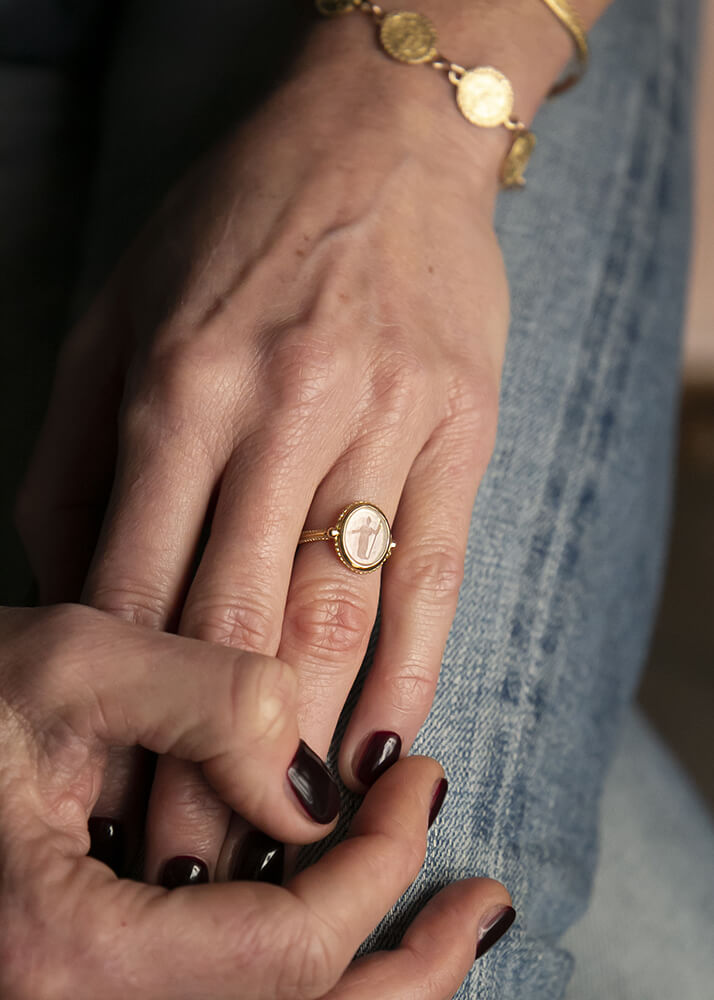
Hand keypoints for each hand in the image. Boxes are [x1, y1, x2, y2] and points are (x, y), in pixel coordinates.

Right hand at [0, 604, 513, 999]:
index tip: (418, 787)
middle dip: (410, 968)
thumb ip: (207, 700)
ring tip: (444, 931)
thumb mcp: (68, 662)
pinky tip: (339, 935)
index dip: (376, 869)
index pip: (283, 954)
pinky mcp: (89, 988)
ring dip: (374, 991)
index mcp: (63, 958)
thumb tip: (318, 784)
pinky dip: (301, 984)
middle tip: (480, 902)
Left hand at [17, 23, 507, 870]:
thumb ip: (77, 454)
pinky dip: (410, 672)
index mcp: (178, 385)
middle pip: (232, 625)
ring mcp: (381, 421)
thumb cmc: (234, 228)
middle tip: (191, 866)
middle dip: (206, 765)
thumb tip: (68, 587)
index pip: (136, 585)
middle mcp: (280, 411)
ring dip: (305, 741)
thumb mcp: (116, 314)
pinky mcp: (461, 429)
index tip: (113, 799)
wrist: (379, 139)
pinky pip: (436, 575)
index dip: (119, 711)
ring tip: (281, 838)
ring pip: (337, 612)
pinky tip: (383, 746)